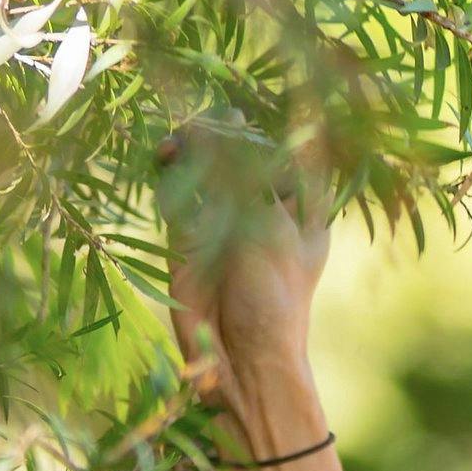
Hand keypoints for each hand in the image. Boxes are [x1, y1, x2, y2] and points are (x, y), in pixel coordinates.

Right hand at [159, 126, 334, 398]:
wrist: (241, 358)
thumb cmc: (273, 295)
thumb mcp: (266, 226)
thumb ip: (244, 174)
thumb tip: (228, 117)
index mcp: (304, 208)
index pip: (288, 151)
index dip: (264, 129)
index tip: (244, 113)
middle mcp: (264, 210)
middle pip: (239, 154)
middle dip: (219, 135)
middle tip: (200, 127)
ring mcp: (225, 222)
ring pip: (204, 167)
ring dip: (190, 147)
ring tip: (177, 143)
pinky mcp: (189, 236)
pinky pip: (177, 190)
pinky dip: (171, 170)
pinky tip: (167, 157)